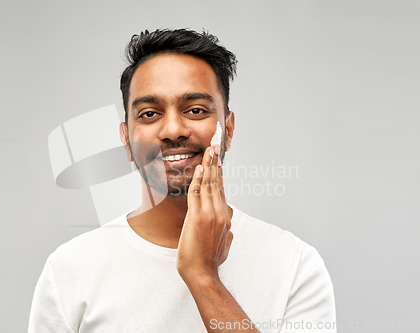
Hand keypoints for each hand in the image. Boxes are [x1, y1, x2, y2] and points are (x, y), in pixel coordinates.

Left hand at [177, 144, 233, 281]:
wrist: (202, 273)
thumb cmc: (210, 262)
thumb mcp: (224, 246)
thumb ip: (228, 235)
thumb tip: (229, 230)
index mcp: (224, 217)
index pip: (221, 190)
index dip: (219, 173)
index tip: (218, 160)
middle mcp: (220, 212)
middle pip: (217, 182)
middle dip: (216, 162)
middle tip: (216, 145)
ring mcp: (210, 214)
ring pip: (209, 184)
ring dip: (208, 165)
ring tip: (210, 149)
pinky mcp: (198, 218)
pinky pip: (197, 193)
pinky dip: (198, 179)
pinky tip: (199, 167)